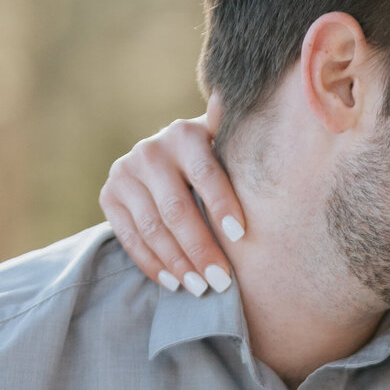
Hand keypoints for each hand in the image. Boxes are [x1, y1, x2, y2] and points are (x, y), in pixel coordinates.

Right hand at [99, 95, 243, 294]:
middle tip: (222, 281)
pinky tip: (173, 284)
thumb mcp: (231, 146)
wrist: (170, 157)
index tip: (242, 236)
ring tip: (200, 289)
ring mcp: (125, 172)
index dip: (223, 205)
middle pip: (177, 209)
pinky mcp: (109, 195)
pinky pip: (128, 237)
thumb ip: (246, 139)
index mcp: (185, 134)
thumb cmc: (218, 160)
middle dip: (201, 249)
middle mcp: (150, 150)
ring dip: (178, 263)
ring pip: (152, 227)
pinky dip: (152, 264)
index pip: (206, 174)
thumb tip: (281, 100)